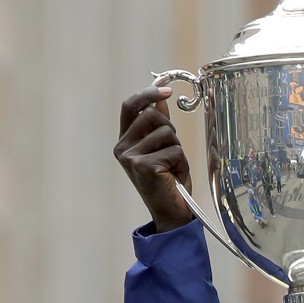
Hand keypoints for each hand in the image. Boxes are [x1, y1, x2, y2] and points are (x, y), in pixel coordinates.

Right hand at [114, 87, 193, 232]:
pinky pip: (173, 150)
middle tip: (173, 153)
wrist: (172, 213)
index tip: (167, 89)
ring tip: (173, 168)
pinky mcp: (144, 166)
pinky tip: (174, 176)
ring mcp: (130, 157)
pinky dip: (181, 162)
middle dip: (171, 131)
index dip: (148, 94)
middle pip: (152, 116)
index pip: (129, 106)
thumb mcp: (163, 149)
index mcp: (124, 141)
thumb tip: (160, 100)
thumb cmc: (169, 181)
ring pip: (166, 133)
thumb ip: (159, 125)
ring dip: (178, 149)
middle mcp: (122, 148)